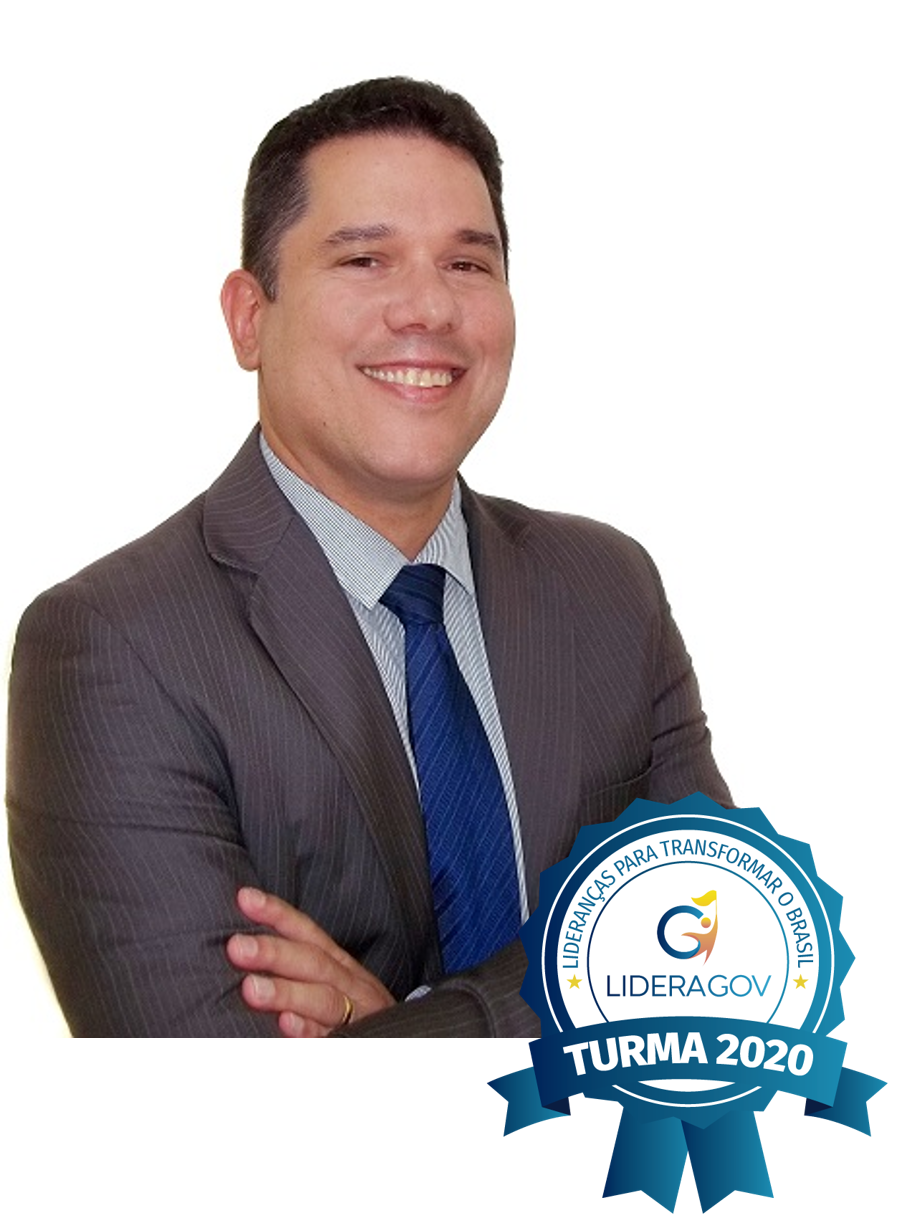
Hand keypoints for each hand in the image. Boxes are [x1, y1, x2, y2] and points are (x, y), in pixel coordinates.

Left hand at [227, 887, 395, 1037]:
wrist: (403, 1036)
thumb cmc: (356, 1008)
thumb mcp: (334, 978)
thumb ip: (301, 964)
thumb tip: (250, 942)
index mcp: (339, 963)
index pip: (307, 932)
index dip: (278, 914)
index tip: (245, 898)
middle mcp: (349, 983)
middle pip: (313, 962)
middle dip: (275, 953)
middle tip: (237, 947)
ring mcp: (355, 1013)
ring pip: (323, 998)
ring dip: (286, 992)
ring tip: (251, 988)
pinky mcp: (356, 1038)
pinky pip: (332, 1036)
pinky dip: (309, 1030)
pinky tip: (286, 1025)